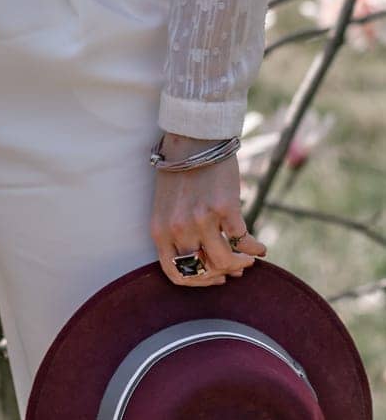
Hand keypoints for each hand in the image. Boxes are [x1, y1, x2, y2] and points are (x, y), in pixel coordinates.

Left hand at [149, 131, 268, 287]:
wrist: (193, 136)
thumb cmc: (181, 171)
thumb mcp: (168, 206)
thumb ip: (180, 234)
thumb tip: (211, 264)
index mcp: (160, 230)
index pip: (176, 275)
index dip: (198, 283)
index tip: (214, 278)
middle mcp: (178, 228)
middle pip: (204, 271)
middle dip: (222, 274)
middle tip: (235, 269)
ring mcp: (201, 219)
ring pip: (225, 262)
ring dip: (241, 264)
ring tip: (248, 259)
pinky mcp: (224, 208)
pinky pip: (243, 241)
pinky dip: (255, 248)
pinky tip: (260, 248)